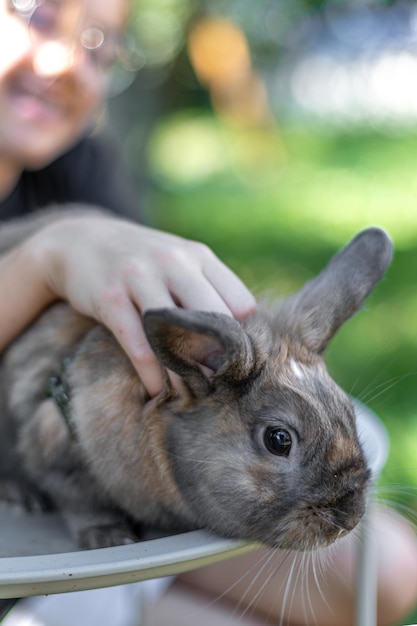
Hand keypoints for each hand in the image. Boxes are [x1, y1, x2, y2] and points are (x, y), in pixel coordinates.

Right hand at [31, 215, 255, 394]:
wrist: (79, 240)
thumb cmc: (141, 261)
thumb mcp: (178, 261)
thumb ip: (208, 289)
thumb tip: (240, 338)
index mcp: (198, 256)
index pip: (241, 304)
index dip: (243, 338)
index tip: (236, 361)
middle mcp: (173, 262)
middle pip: (216, 318)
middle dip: (221, 358)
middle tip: (220, 384)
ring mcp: (140, 277)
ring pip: (177, 334)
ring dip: (187, 371)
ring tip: (193, 393)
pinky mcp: (110, 297)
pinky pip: (138, 345)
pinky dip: (152, 374)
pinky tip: (157, 389)